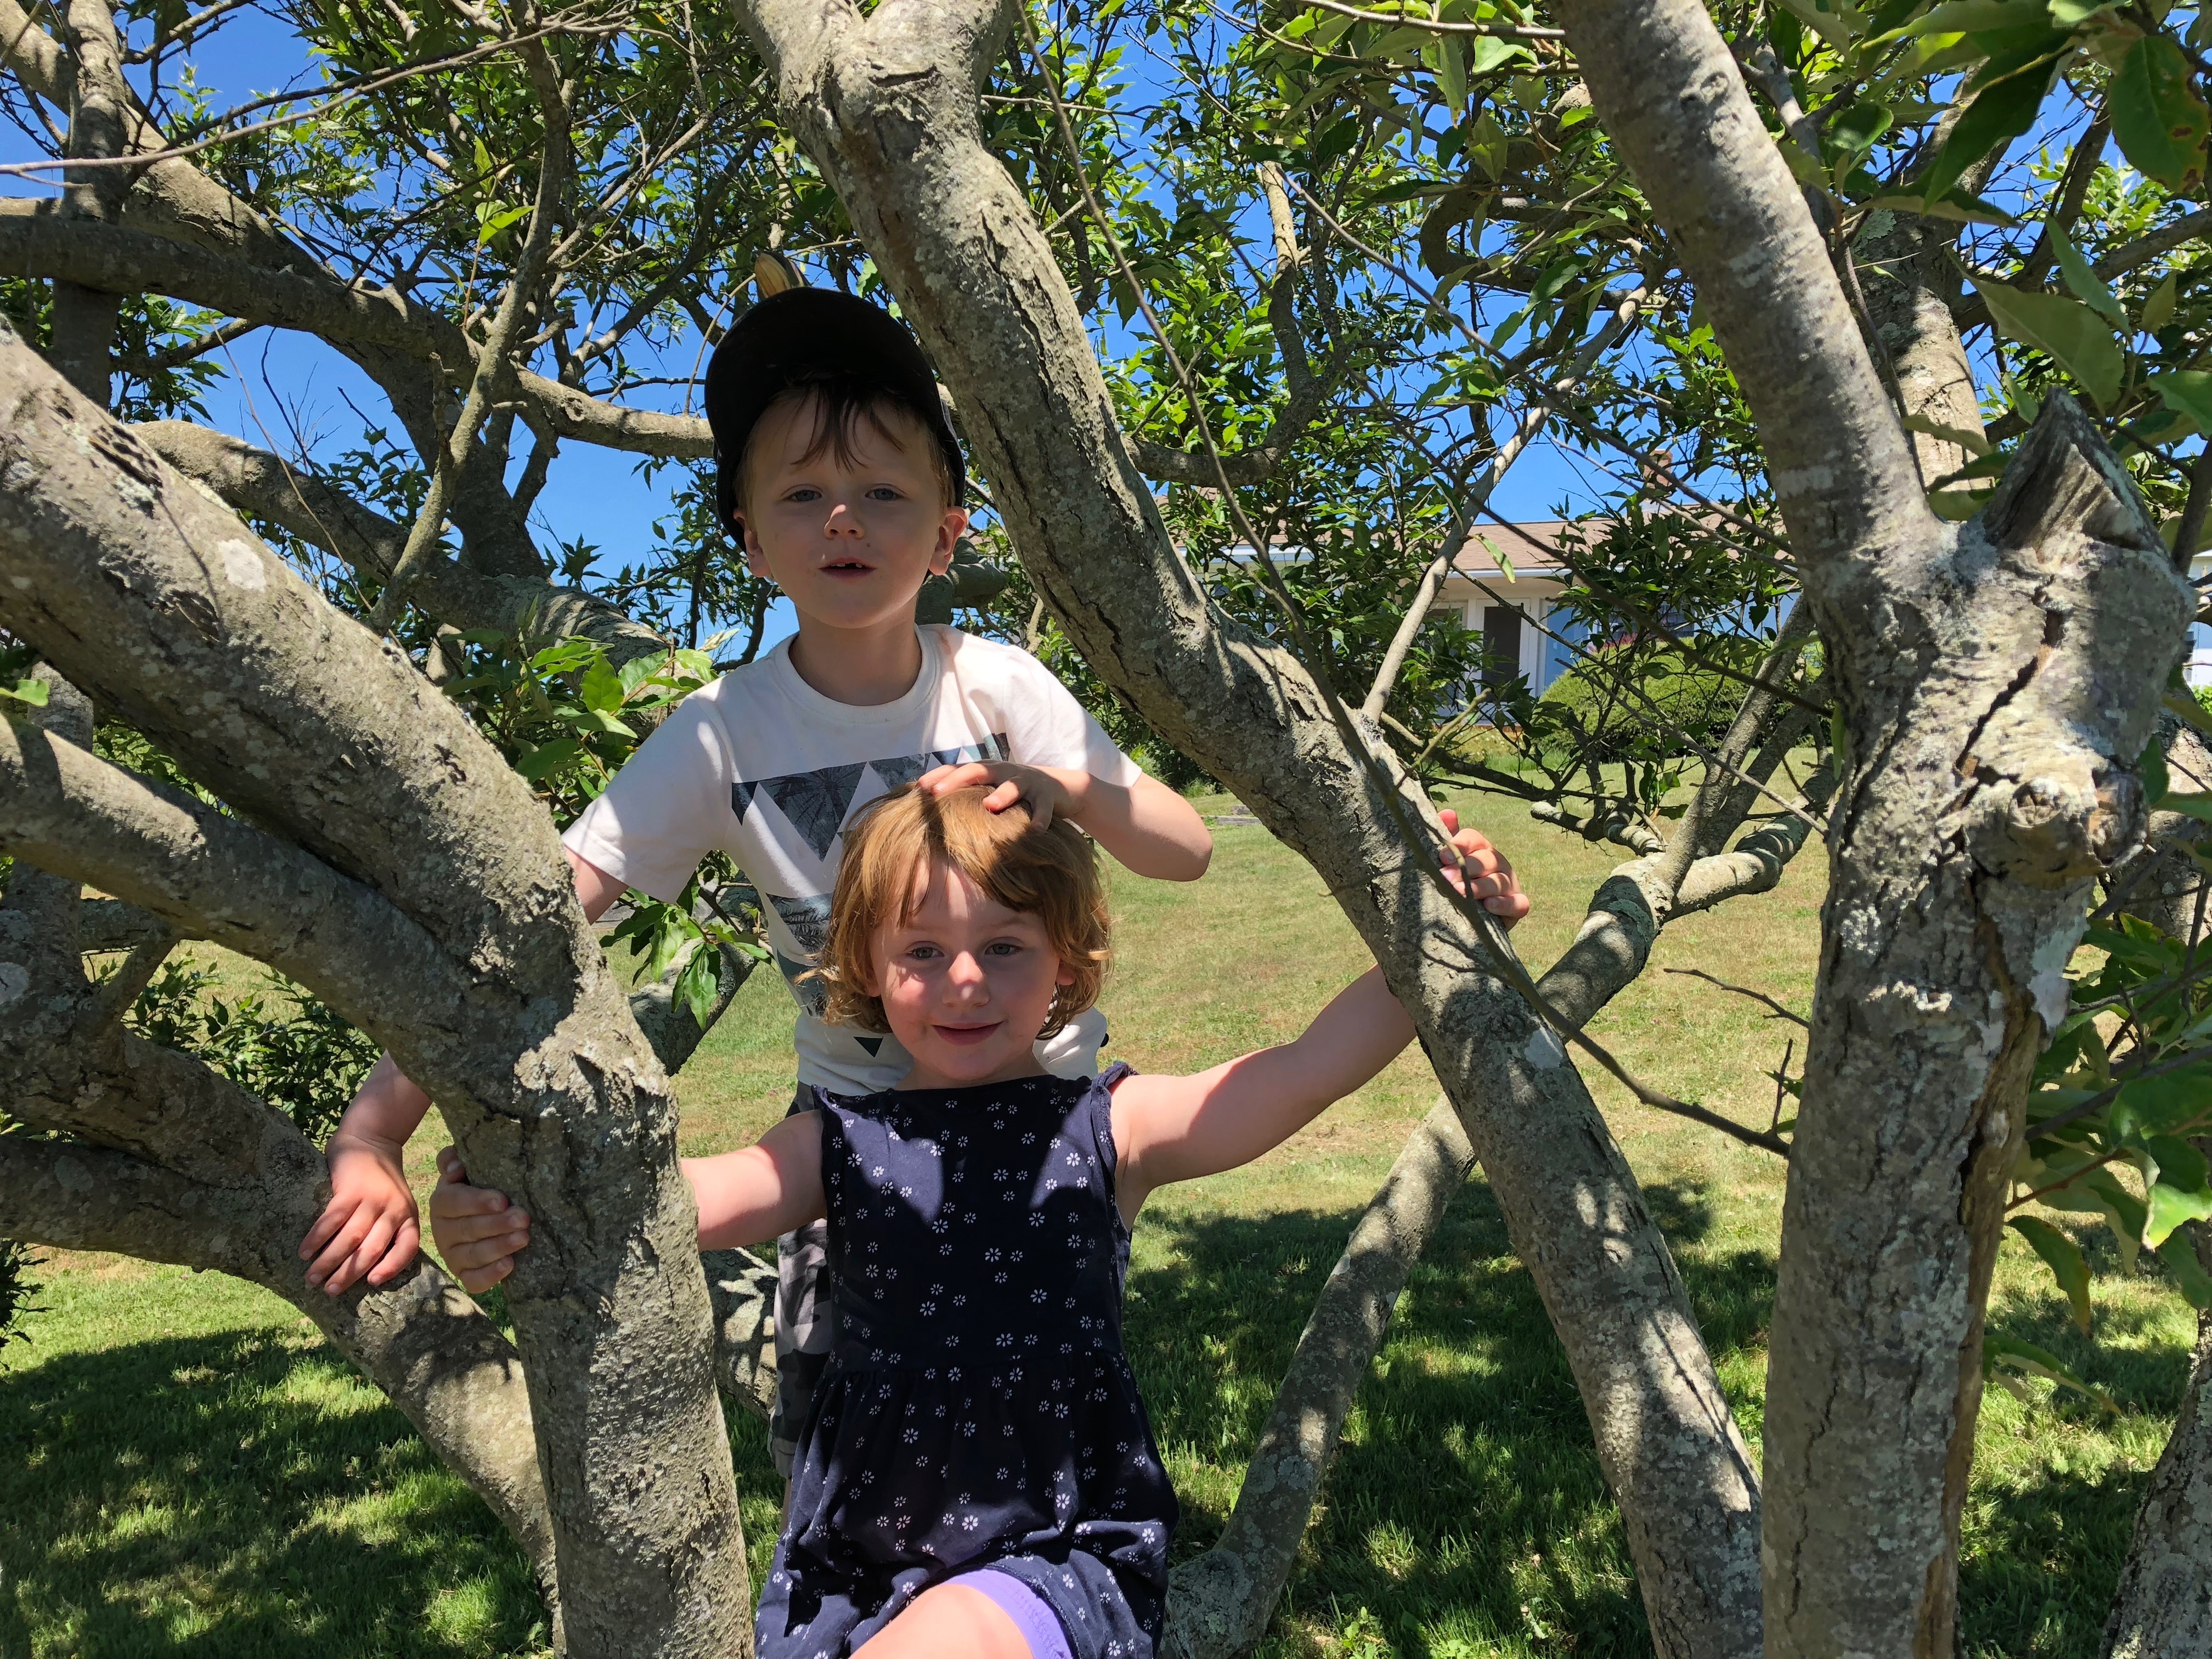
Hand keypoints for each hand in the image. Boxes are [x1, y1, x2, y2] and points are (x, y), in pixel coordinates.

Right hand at [299, 1133, 419, 1294]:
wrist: (371, 1139)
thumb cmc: (381, 1179)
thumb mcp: (397, 1202)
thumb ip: (388, 1228)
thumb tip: (366, 1267)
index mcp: (408, 1215)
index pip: (407, 1248)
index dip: (391, 1267)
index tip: (373, 1283)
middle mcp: (393, 1210)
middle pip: (372, 1250)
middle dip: (349, 1274)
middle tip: (329, 1291)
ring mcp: (371, 1200)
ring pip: (350, 1239)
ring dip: (328, 1262)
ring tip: (312, 1278)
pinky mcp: (349, 1191)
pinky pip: (331, 1221)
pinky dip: (316, 1239)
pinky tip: (304, 1252)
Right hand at [429, 1146, 531, 1293]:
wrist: (481, 1215)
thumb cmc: (477, 1186)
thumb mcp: (465, 1168)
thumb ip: (453, 1160)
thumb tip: (456, 1167)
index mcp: (442, 1202)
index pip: (453, 1202)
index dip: (477, 1202)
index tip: (502, 1200)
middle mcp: (442, 1231)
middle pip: (466, 1229)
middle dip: (496, 1225)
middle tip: (523, 1219)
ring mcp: (452, 1255)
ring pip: (472, 1255)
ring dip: (498, 1247)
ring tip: (523, 1238)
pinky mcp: (464, 1274)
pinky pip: (473, 1281)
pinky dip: (490, 1275)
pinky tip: (509, 1265)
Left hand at [915, 760, 1085, 829]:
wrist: (1059, 787)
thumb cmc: (1014, 794)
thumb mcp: (990, 790)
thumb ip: (968, 797)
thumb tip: (931, 816)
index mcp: (986, 770)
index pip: (957, 769)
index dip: (937, 776)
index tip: (917, 788)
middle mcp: (1003, 771)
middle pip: (978, 771)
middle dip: (957, 780)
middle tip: (938, 792)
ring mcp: (1026, 781)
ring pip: (1013, 785)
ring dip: (1001, 794)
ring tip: (990, 806)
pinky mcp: (1047, 794)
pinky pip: (1043, 807)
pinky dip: (1040, 818)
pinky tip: (1036, 831)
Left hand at [1437, 808, 1529, 929]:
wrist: (1474, 914)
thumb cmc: (1459, 881)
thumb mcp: (1450, 860)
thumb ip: (1447, 836)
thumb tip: (1447, 812)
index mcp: (1480, 849)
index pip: (1473, 839)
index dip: (1459, 845)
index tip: (1442, 856)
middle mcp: (1497, 863)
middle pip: (1485, 859)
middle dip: (1465, 868)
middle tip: (1445, 877)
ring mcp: (1510, 883)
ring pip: (1498, 882)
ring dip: (1479, 887)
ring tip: (1461, 893)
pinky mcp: (1517, 905)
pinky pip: (1517, 903)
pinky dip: (1504, 904)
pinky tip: (1489, 905)